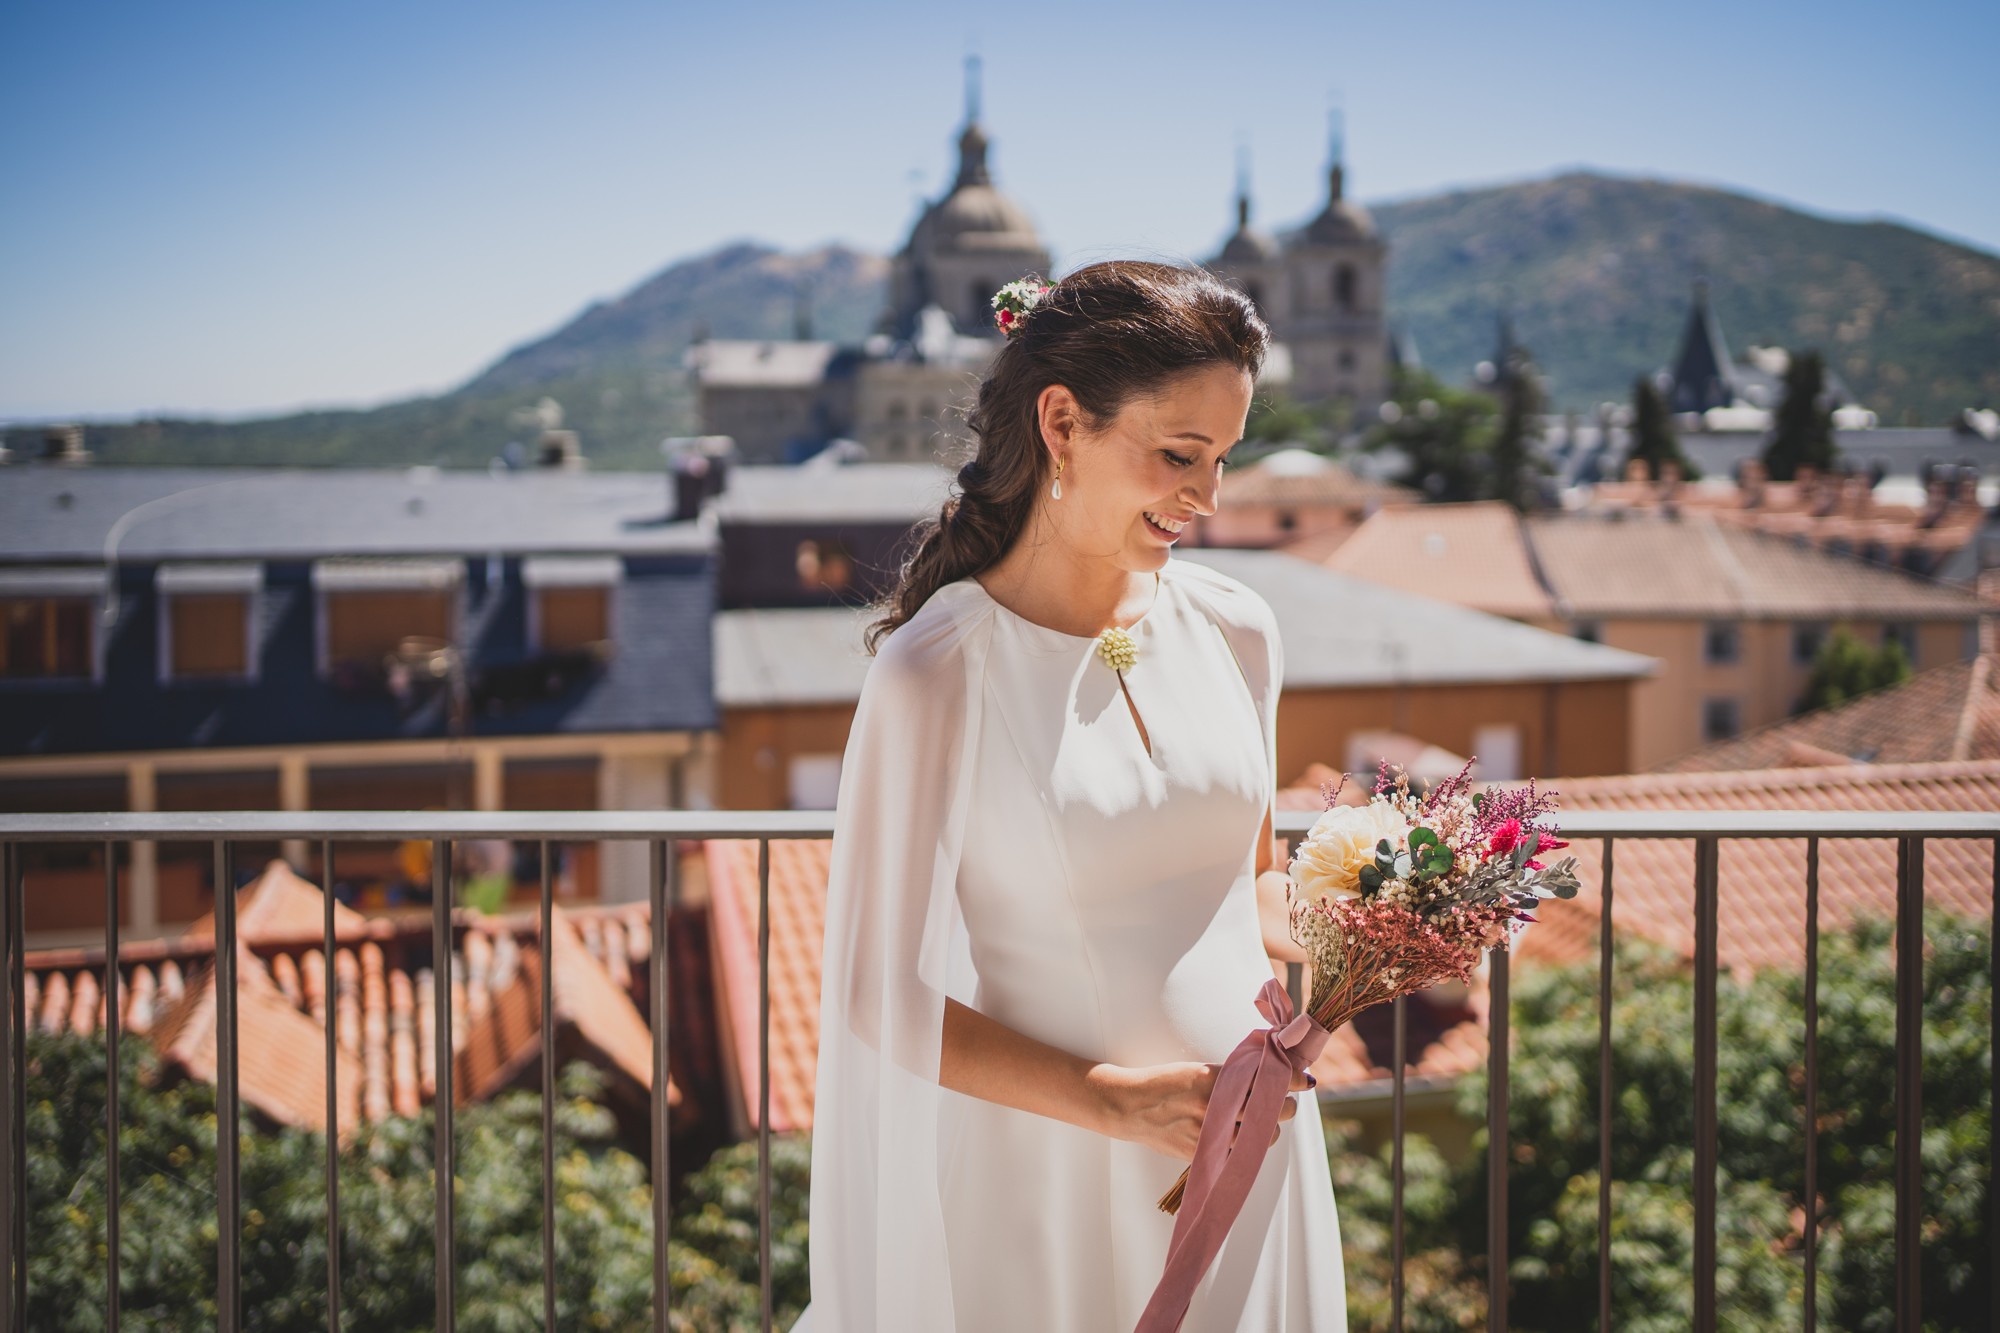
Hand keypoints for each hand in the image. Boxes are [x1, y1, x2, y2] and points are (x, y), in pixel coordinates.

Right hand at [1088, 1060, 1315, 1160]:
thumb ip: (1230, 1077)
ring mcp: (1211, 1132)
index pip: (1266, 1079)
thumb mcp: (1196, 1071)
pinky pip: (1240, 1153)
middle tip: (1283, 1102)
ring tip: (1262, 1122)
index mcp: (1214, 1078)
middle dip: (1283, 1106)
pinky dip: (1246, 1146)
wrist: (1129, 1107)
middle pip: (1270, 1110)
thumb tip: (1264, 1078)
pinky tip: (1242, 1137)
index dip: (1291, 1080)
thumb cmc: (1163, 1084)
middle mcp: (1215, 1105)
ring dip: (1267, 1129)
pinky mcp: (1204, 1154)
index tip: (1304, 1079)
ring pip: (1260, 1137)